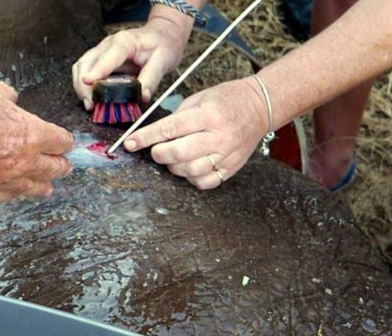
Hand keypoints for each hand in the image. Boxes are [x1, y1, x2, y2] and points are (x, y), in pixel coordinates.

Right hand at [0, 78, 74, 202]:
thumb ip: (5, 96)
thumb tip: (10, 98)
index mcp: (31, 134)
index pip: (59, 141)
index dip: (65, 142)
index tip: (67, 143)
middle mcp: (23, 161)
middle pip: (52, 168)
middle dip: (61, 166)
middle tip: (65, 166)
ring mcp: (4, 179)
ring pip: (32, 187)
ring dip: (43, 186)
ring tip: (48, 188)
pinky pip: (5, 196)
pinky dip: (13, 194)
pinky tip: (14, 194)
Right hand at [71, 17, 191, 109]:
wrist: (162, 36)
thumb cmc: (162, 45)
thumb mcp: (163, 60)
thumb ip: (152, 78)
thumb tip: (142, 96)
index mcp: (124, 42)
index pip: (107, 57)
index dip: (96, 70)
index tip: (88, 81)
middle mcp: (108, 45)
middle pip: (86, 63)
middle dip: (84, 85)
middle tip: (92, 104)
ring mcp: (102, 52)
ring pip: (81, 67)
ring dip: (81, 87)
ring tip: (91, 104)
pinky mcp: (100, 60)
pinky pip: (85, 72)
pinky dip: (85, 86)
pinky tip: (92, 98)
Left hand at [122, 78, 268, 188]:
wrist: (260, 106)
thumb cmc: (228, 100)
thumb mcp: (200, 98)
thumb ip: (177, 117)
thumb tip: (153, 134)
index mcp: (208, 115)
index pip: (170, 128)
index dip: (146, 137)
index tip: (130, 143)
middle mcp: (218, 136)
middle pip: (178, 154)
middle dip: (158, 154)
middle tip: (155, 150)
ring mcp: (226, 154)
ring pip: (189, 171)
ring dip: (173, 167)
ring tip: (173, 157)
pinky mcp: (231, 168)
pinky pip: (204, 182)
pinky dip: (190, 178)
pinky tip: (189, 167)